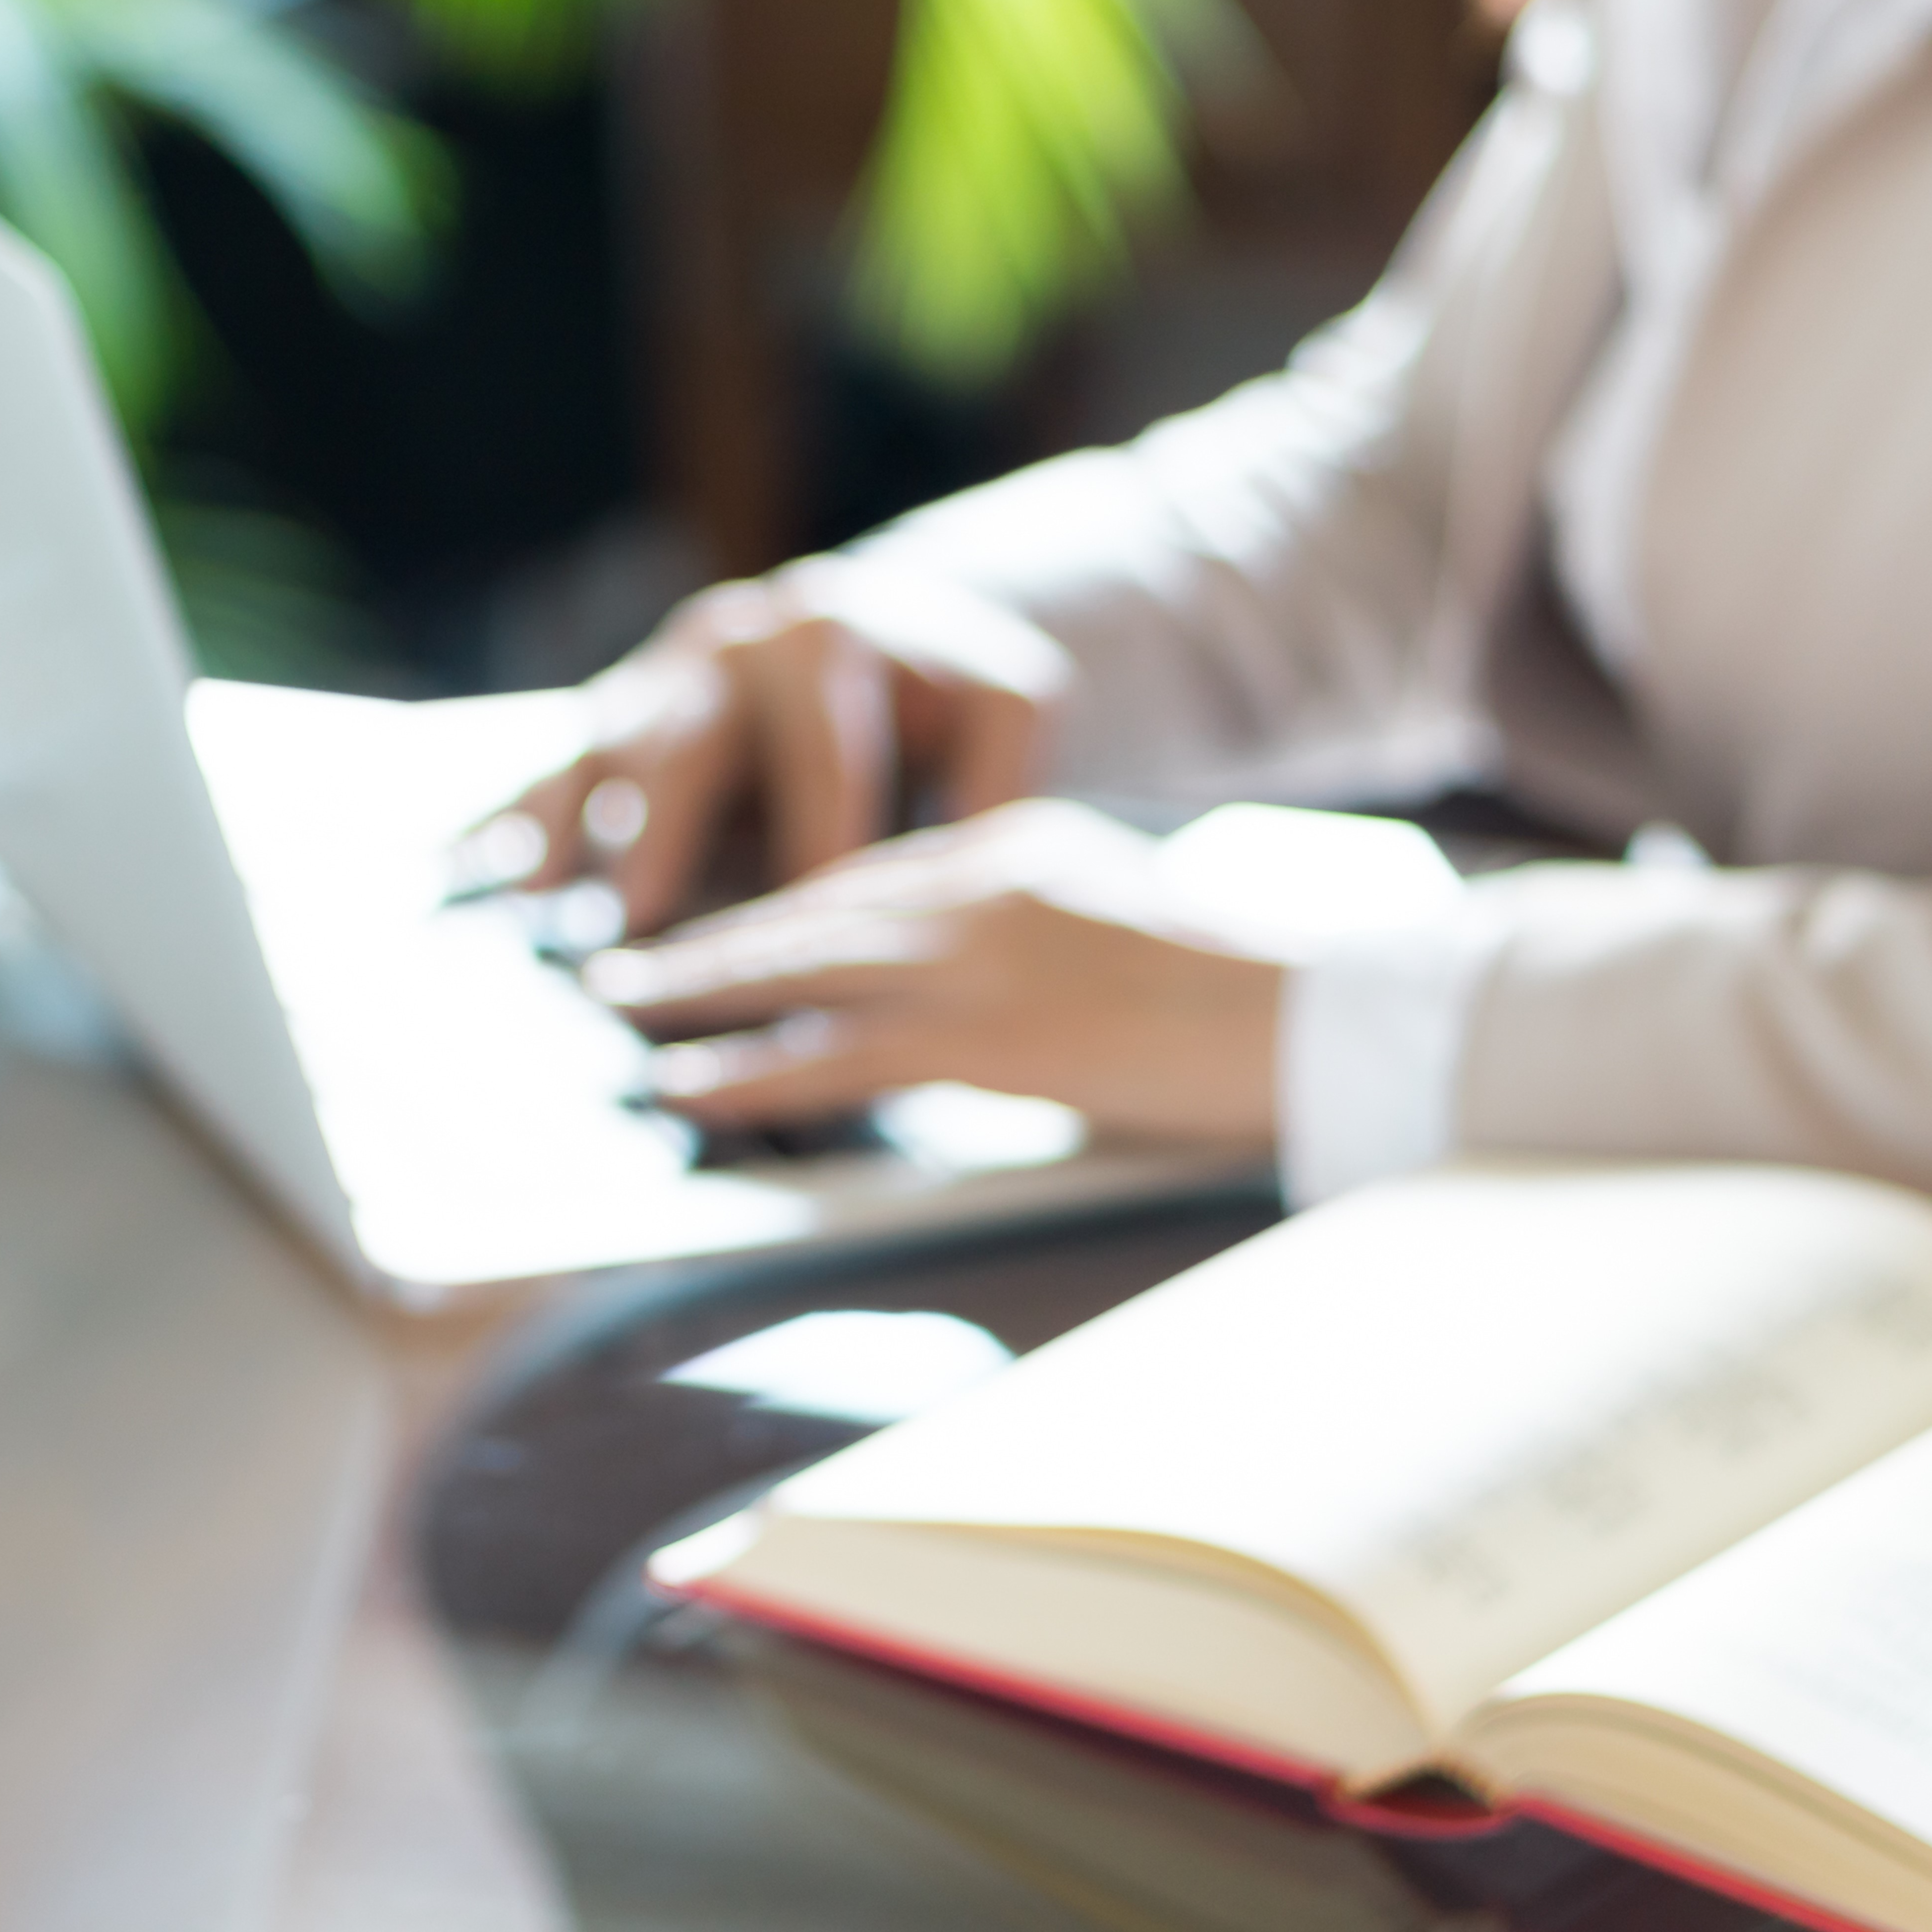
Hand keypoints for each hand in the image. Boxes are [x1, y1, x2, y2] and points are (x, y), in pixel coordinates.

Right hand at [501, 558, 1068, 935]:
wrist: (883, 634)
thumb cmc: (950, 693)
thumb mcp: (1009, 711)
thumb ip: (999, 783)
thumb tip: (977, 881)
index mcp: (828, 636)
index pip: (821, 757)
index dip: (818, 846)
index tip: (818, 933)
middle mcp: (728, 645)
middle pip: (686, 742)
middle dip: (666, 831)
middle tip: (649, 910)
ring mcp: (656, 677)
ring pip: (602, 752)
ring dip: (570, 827)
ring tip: (538, 896)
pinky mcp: (610, 717)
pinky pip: (548, 768)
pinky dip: (508, 822)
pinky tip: (462, 873)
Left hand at [583, 800, 1282, 1142]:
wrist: (1312, 1014)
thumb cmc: (1240, 993)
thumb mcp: (1116, 920)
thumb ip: (1031, 927)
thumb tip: (960, 978)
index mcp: (1014, 849)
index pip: (866, 876)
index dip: (779, 912)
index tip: (716, 936)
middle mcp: (979, 884)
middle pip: (812, 908)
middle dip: (712, 939)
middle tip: (623, 961)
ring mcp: (977, 956)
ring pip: (801, 969)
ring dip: (697, 993)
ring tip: (619, 1011)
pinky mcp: (984, 1033)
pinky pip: (836, 1051)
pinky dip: (752, 1068)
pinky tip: (691, 1082)